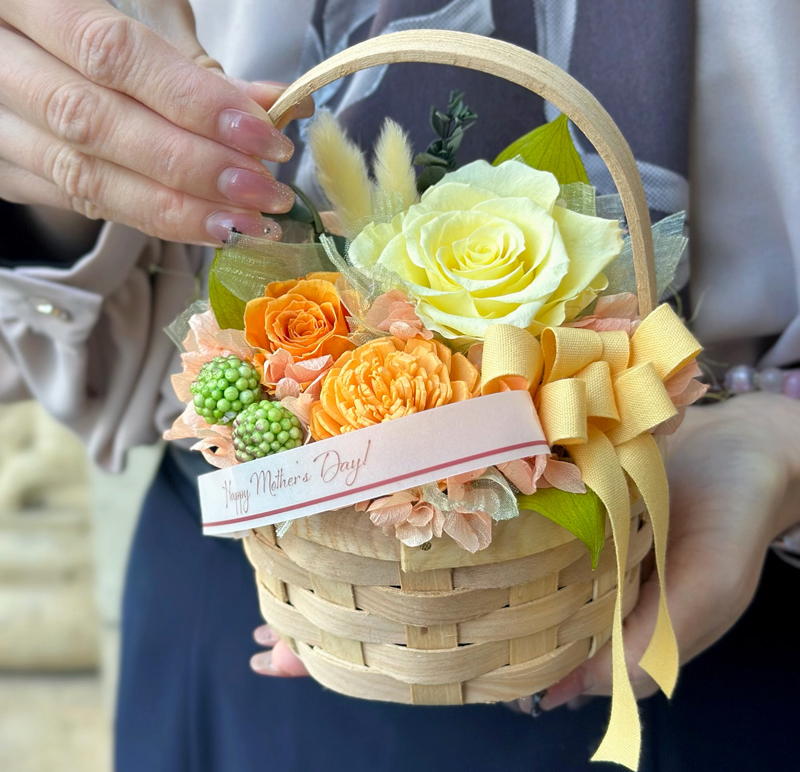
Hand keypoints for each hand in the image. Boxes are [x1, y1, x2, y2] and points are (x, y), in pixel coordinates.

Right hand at [0, 0, 309, 245]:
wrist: (21, 35)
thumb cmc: (91, 5)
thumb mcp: (138, 7)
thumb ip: (196, 61)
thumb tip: (274, 108)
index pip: (111, 53)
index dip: (192, 101)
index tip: (262, 137)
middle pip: (94, 124)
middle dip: (192, 166)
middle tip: (262, 191)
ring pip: (83, 177)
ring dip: (177, 209)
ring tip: (245, 223)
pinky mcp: (5, 169)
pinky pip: (81, 203)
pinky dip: (152, 219)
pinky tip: (207, 226)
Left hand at [249, 395, 799, 688]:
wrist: (748, 446)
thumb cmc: (732, 522)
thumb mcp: (705, 592)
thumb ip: (647, 644)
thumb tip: (552, 696)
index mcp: (550, 611)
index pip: (447, 649)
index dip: (370, 661)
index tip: (285, 658)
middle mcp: (520, 571)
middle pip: (417, 600)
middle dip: (339, 615)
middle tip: (261, 630)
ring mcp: (517, 521)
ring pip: (423, 546)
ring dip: (353, 552)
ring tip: (278, 565)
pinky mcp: (523, 470)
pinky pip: (452, 487)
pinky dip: (405, 491)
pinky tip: (356, 488)